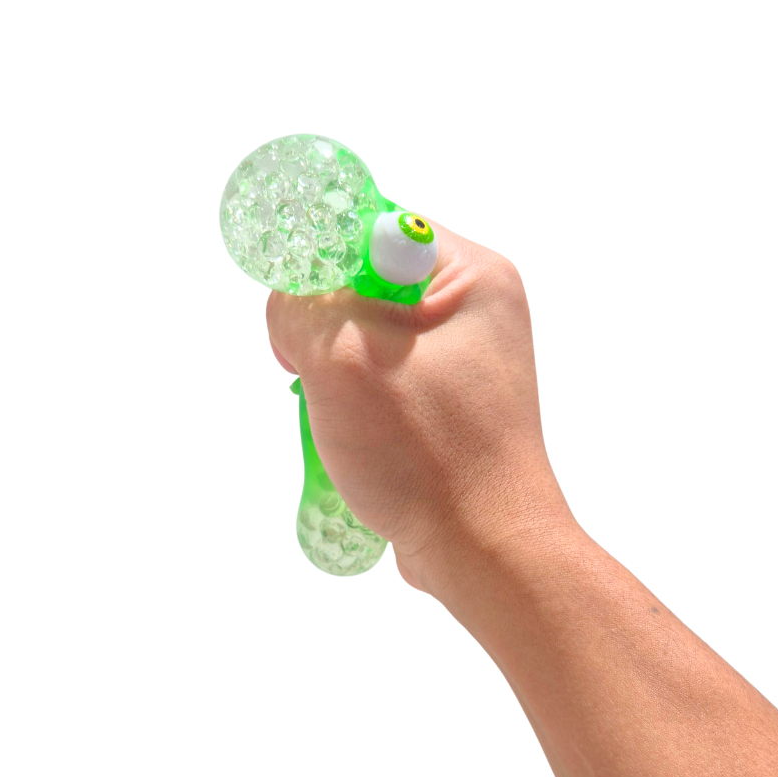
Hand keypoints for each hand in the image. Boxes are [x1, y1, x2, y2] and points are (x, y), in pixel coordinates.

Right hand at [266, 223, 575, 593]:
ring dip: (334, 366)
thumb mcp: (342, 356)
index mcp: (472, 275)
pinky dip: (354, 396)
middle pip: (366, 280)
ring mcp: (467, 357)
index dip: (323, 262)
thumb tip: (291, 301)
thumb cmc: (426, 450)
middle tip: (309, 367)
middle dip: (324, 323)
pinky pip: (383, 374)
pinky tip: (351, 431)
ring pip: (367, 332)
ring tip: (335, 410)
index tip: (300, 314)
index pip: (375, 227)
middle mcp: (477, 307)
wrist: (485, 549)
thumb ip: (301, 303)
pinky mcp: (451, 401)